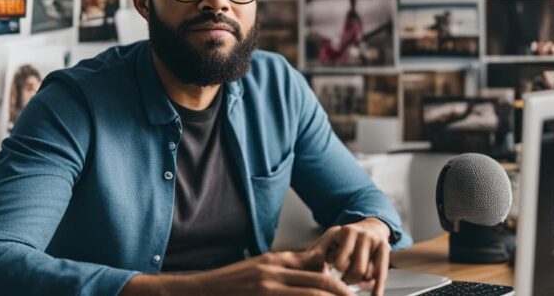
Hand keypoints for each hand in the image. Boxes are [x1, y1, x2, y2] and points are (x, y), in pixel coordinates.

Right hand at [120, 250, 354, 295]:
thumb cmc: (229, 284)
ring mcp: (267, 288)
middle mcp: (273, 272)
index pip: (318, 269)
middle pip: (321, 283)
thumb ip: (286, 269)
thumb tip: (315, 269)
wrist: (198, 292)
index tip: (355, 293)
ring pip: (312, 294)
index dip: (340, 283)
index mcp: (276, 262)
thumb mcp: (259, 269)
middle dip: (344, 295)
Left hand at [308, 218, 391, 295]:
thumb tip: (312, 260)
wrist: (370, 226)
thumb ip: (318, 249)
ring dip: (361, 281)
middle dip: (349, 280)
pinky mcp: (385, 248)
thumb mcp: (330, 237)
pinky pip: (382, 273)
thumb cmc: (346, 237)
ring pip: (369, 274)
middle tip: (344, 280)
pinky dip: (378, 288)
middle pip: (357, 271)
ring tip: (355, 277)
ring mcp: (375, 242)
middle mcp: (362, 235)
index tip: (333, 270)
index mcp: (346, 232)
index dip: (337, 270)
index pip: (341, 263)